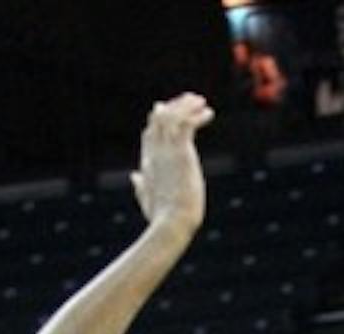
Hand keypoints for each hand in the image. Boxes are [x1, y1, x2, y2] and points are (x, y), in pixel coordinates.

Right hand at [130, 93, 214, 232]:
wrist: (172, 222)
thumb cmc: (163, 218)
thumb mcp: (148, 200)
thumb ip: (141, 186)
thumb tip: (134, 176)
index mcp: (148, 164)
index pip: (149, 134)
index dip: (157, 119)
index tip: (166, 108)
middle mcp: (155, 153)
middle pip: (159, 120)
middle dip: (173, 106)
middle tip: (189, 100)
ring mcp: (167, 152)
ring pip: (172, 117)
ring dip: (187, 106)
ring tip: (201, 101)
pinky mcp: (181, 152)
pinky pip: (187, 124)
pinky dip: (197, 115)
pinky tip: (209, 113)